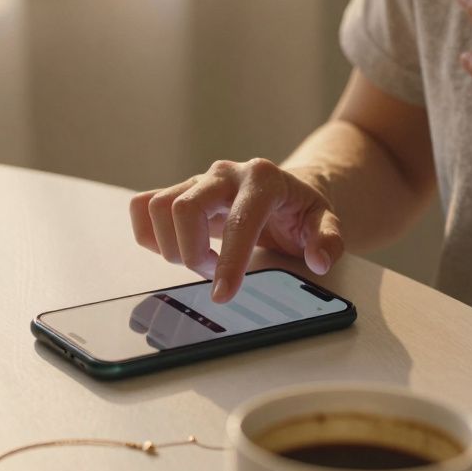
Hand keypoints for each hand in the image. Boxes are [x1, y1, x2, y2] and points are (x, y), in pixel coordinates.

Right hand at [129, 159, 344, 301]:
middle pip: (183, 207)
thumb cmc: (300, 209)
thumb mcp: (325, 222)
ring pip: (158, 207)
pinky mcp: (179, 191)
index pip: (238, 221)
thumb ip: (328, 240)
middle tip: (214, 274)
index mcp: (263, 180)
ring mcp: (198, 180)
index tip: (222, 296)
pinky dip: (149, 235)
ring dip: (172, 247)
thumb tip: (318, 258)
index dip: (228, 262)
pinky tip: (175, 248)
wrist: (284, 190)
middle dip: (192, 253)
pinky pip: (143, 206)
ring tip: (203, 261)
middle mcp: (225, 174)